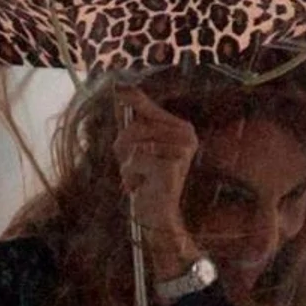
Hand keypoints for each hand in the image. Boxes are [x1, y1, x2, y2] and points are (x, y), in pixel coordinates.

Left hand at [112, 87, 201, 277]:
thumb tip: (121, 88)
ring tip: (140, 177)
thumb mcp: (139, 146)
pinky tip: (142, 185)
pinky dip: (130, 174)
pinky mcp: (170, 167)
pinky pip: (134, 158)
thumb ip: (136, 119)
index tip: (118, 92)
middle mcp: (187, 137)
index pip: (146, 107)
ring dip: (127, 164)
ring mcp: (181, 151)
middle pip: (134, 126)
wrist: (157, 217)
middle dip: (124, 148)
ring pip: (133, 142)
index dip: (129, 103)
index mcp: (183, 129)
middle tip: (134, 167)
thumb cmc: (146, 180)